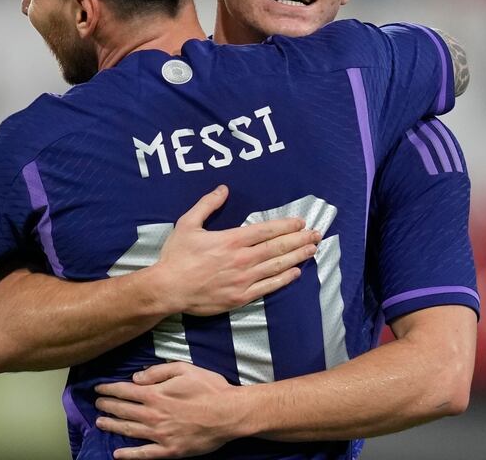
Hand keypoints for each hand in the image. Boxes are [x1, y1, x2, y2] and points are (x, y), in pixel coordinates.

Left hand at [95, 363, 243, 458]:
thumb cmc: (210, 388)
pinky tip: (117, 454)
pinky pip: (144, 454)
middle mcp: (153, 415)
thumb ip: (158, 371)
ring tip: (100, 423)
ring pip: (129, 430)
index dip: (109, 389)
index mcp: (156, 394)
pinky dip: (129, 455)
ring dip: (112, 426)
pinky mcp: (169, 450)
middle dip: (107, 406)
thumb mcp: (184, 369)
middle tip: (96, 403)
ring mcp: (160, 435)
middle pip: (123, 410)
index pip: (125, 391)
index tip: (98, 388)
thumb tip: (136, 378)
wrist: (229, 414)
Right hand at [150, 185, 318, 315]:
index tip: (300, 222)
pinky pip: (269, 286)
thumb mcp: (187, 224)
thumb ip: (207, 205)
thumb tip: (224, 189)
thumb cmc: (177, 256)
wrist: (168, 288)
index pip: (266, 230)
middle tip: (317, 234)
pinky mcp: (241, 297)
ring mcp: (243, 279)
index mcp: (231, 240)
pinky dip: (284, 278)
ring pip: (277, 266)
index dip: (286, 225)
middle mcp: (242, 259)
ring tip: (313, 249)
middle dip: (300, 239)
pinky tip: (296, 272)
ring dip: (298, 256)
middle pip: (278, 247)